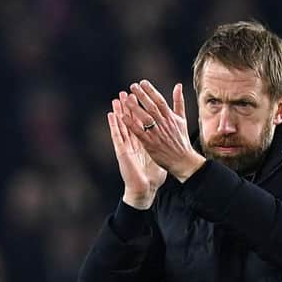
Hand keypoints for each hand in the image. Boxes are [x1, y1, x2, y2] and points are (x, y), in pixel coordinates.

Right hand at [108, 91, 166, 208]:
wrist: (146, 188)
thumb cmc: (153, 174)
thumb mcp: (161, 154)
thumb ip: (164, 142)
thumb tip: (171, 135)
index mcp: (143, 142)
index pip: (140, 123)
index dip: (139, 110)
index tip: (139, 97)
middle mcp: (134, 142)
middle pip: (130, 122)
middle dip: (128, 107)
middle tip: (125, 92)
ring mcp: (127, 146)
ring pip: (122, 125)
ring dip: (119, 112)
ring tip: (116, 99)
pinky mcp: (122, 152)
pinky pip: (117, 136)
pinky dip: (114, 125)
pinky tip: (111, 115)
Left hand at [120, 80, 205, 182]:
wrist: (183, 160)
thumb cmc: (181, 139)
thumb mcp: (182, 119)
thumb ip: (179, 102)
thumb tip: (178, 85)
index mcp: (171, 117)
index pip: (160, 101)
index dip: (151, 91)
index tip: (142, 82)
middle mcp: (164, 124)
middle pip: (152, 107)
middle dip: (142, 96)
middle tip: (132, 86)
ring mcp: (157, 134)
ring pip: (145, 118)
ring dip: (136, 108)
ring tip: (127, 99)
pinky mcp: (151, 144)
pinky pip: (139, 132)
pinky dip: (132, 124)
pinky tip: (123, 117)